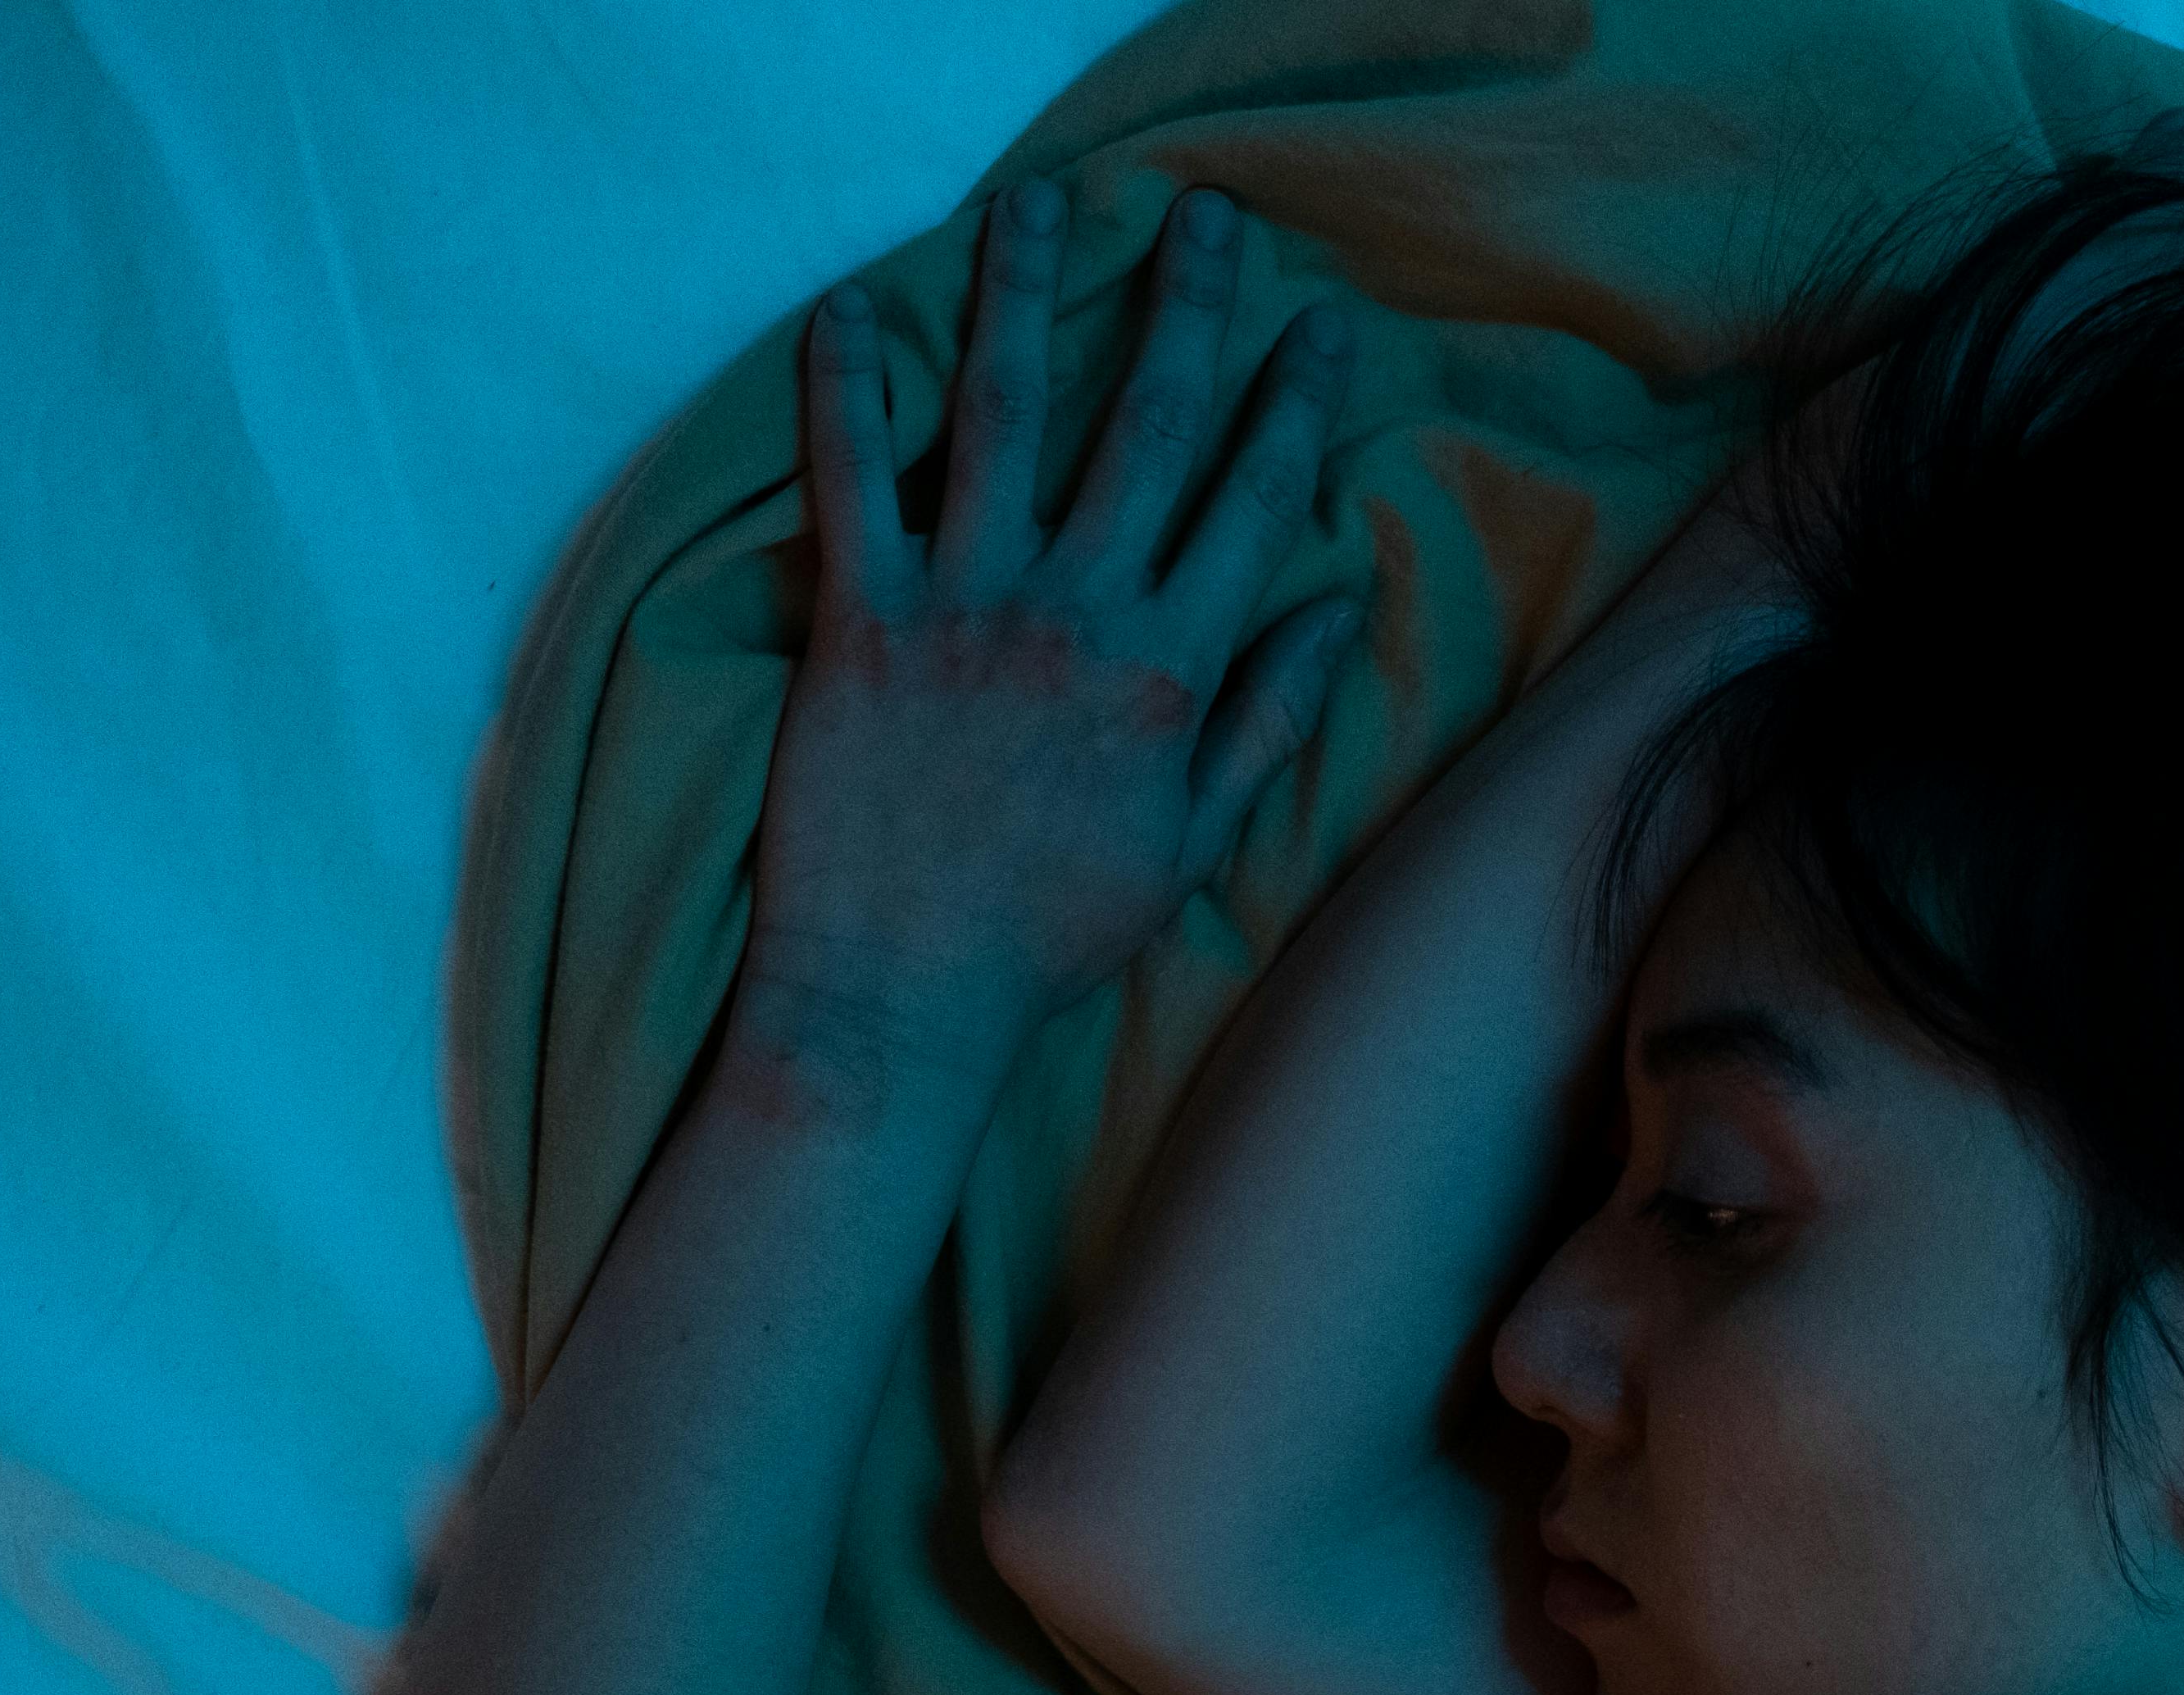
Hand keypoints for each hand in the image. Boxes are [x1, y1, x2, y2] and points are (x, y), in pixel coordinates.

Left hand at [753, 176, 1362, 1076]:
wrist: (906, 997)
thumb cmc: (1054, 933)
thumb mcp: (1194, 840)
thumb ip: (1267, 718)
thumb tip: (1337, 608)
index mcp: (1168, 671)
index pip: (1250, 504)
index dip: (1292, 405)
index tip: (1320, 324)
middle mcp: (1077, 616)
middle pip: (1145, 426)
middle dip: (1184, 309)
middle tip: (1206, 217)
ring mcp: (966, 609)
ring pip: (1003, 417)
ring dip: (1024, 297)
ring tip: (1037, 208)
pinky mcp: (861, 622)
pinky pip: (853, 482)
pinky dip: (846, 392)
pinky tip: (850, 311)